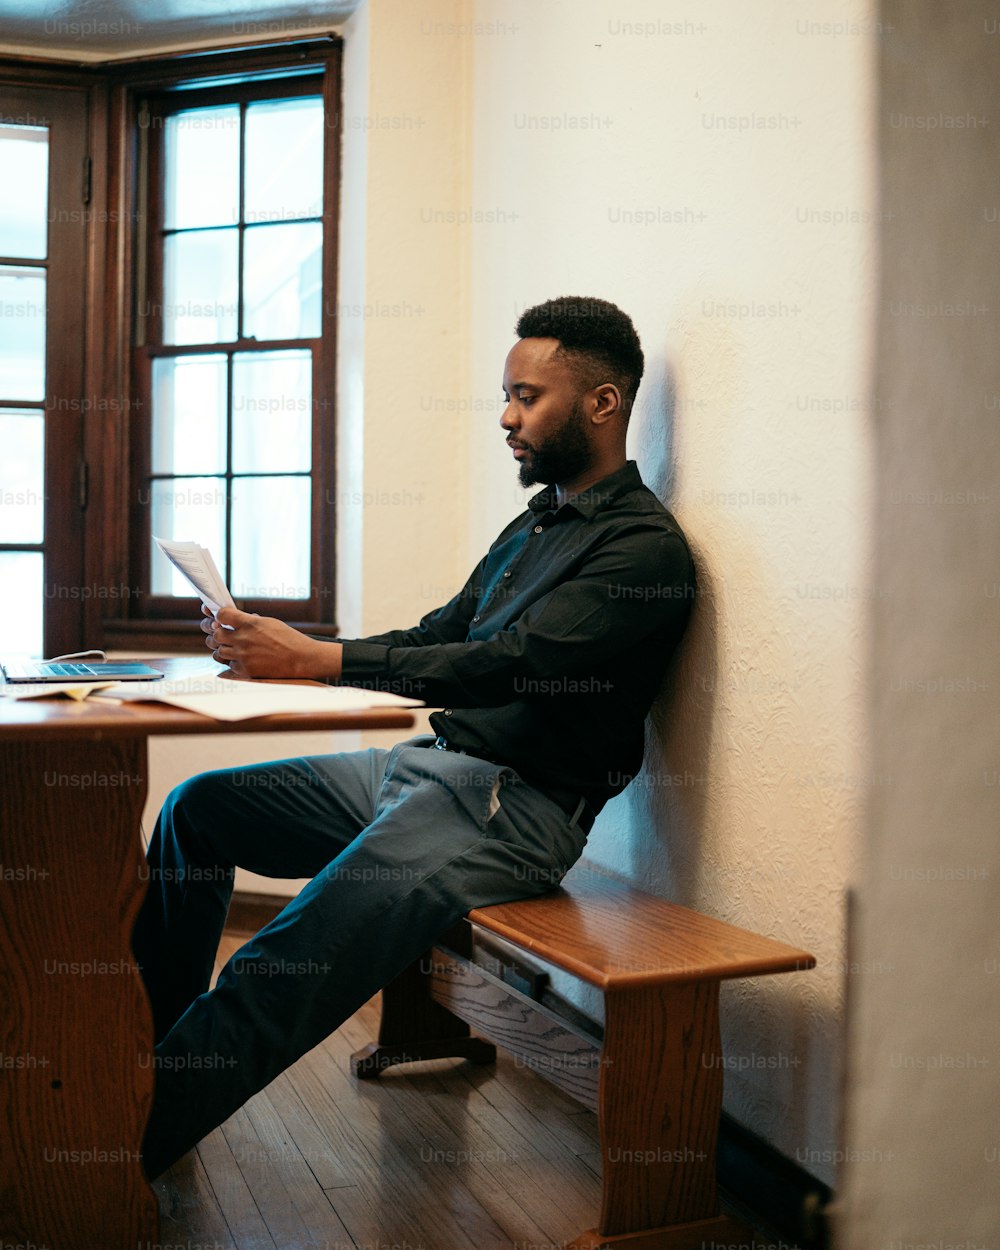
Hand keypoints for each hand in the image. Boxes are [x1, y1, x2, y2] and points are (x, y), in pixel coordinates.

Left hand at [200, 604, 340, 679]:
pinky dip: (233, 662)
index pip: (221, 615)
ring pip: (219, 652)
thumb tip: (235, 620)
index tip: (222, 619)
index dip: (219, 616)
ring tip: (233, 648)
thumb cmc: (289, 639)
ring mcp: (243, 656)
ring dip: (223, 649)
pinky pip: (229, 665)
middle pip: (216, 634)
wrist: (302, 659)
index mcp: (250, 623)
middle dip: (218, 634)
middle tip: (225, 635)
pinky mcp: (246, 670)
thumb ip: (251, 620)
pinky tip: (243, 659)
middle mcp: (244, 639)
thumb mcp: (270, 622)